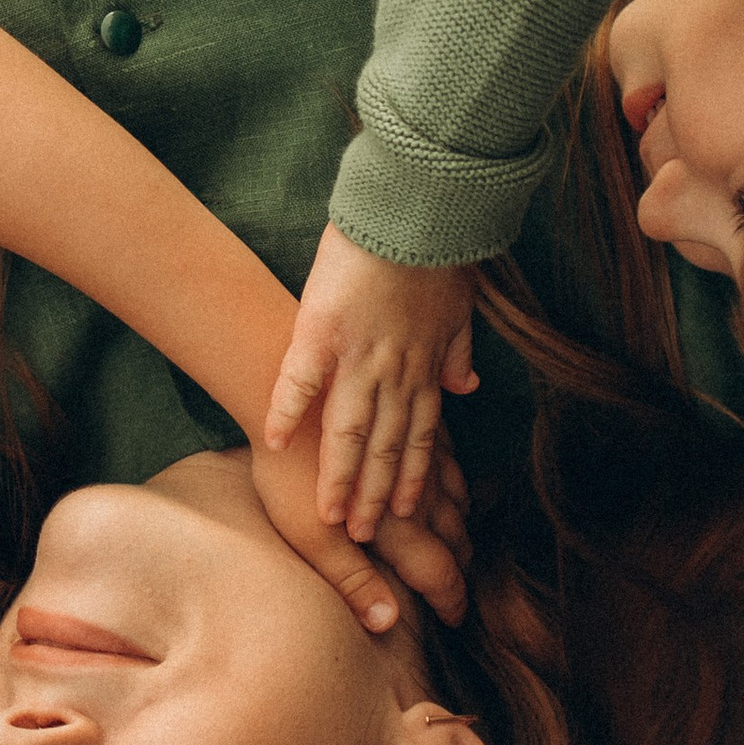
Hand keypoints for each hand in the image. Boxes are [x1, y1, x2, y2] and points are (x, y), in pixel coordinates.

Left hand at [241, 424, 470, 635]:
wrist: (285, 388)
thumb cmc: (287, 470)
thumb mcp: (310, 536)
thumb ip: (351, 579)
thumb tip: (386, 622)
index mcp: (398, 524)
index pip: (439, 571)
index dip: (450, 599)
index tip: (455, 619)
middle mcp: (417, 489)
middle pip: (453, 533)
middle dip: (460, 562)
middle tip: (460, 586)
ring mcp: (416, 452)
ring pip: (455, 493)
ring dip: (460, 521)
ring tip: (459, 539)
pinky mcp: (408, 421)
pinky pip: (445, 456)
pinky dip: (452, 477)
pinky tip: (446, 479)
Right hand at [264, 224, 479, 541]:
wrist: (416, 206)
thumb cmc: (436, 253)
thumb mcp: (461, 307)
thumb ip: (458, 353)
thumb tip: (467, 388)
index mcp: (424, 366)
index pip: (420, 437)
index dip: (414, 479)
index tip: (407, 517)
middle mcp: (394, 370)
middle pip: (385, 446)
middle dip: (376, 496)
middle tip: (365, 537)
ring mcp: (357, 353)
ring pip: (348, 429)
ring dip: (339, 475)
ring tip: (329, 516)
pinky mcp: (321, 328)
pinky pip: (302, 378)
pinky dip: (289, 410)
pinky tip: (276, 442)